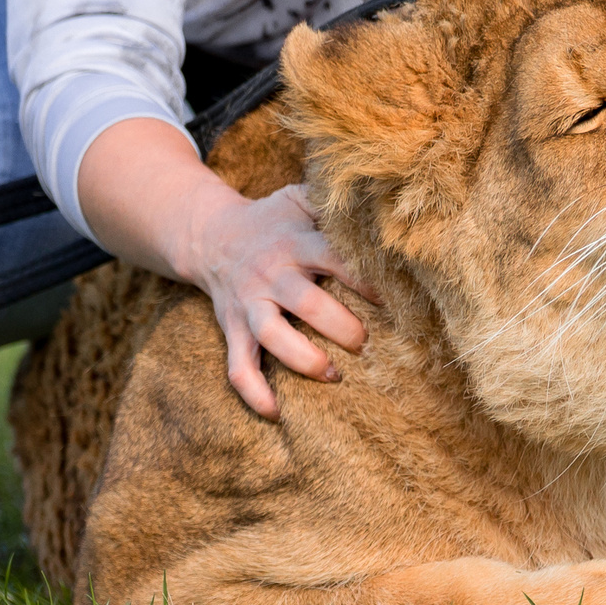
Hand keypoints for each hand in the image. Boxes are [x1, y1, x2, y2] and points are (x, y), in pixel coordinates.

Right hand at [75, 118, 375, 419]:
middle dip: (341, 326)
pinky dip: (253, 392)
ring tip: (334, 375)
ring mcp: (250, 305)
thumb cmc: (272, 220)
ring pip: (272, 337)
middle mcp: (272, 274)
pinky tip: (276, 412)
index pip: (335, 259)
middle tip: (367, 342)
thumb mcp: (298, 199)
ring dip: (304, 359)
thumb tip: (382, 192)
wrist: (210, 235)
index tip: (395, 298)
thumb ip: (333, 200)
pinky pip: (237, 365)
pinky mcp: (232, 328)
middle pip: (307, 303)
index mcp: (296, 243)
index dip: (365, 279)